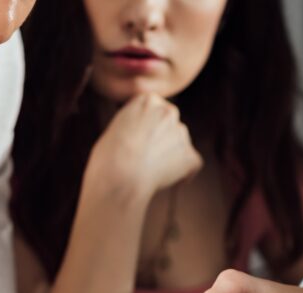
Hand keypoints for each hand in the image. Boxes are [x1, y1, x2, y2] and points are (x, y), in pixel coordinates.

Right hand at [87, 93, 202, 197]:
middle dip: (163, 139)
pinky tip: (177, 183)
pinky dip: (186, 173)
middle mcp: (168, 111)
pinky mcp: (190, 155)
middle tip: (149, 157)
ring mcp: (181, 133)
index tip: (142, 140)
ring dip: (172, 155)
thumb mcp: (116, 127)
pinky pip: (193, 163)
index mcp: (148, 100)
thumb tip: (144, 135)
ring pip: (181, 143)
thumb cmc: (108, 156)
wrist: (120, 175)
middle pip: (170, 125)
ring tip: (155, 172)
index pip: (155, 110)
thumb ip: (135, 124)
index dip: (149, 126)